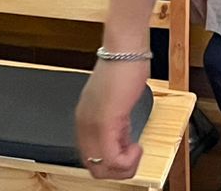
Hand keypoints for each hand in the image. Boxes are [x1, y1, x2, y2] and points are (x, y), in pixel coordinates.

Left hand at [75, 59, 149, 179]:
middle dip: (119, 171)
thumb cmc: (123, 70)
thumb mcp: (116, 105)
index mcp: (84, 120)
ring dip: (125, 168)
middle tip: (133, 157)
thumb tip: (122, 143)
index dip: (112, 163)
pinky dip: (128, 161)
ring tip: (136, 151)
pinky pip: (112, 158)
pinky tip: (137, 147)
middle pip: (94, 169)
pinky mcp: (105, 122)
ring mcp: (92, 124)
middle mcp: (83, 124)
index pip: (90, 158)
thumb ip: (115, 125)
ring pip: (102, 169)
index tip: (127, 152)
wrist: (124, 50)